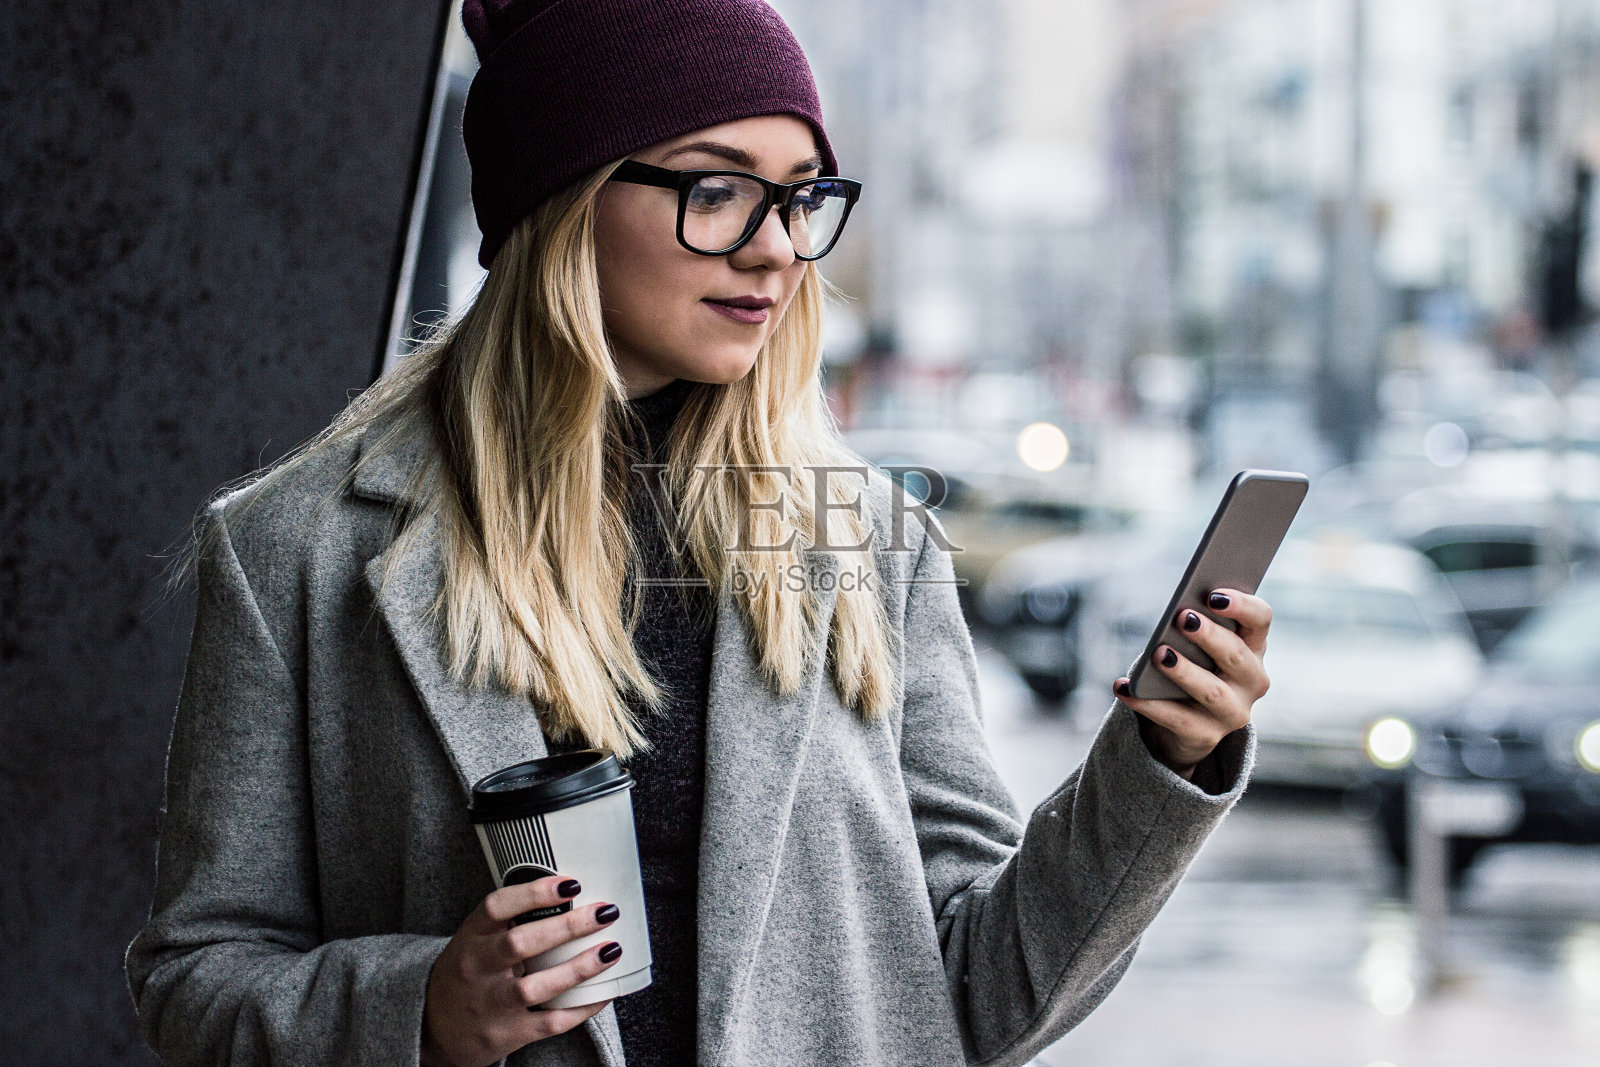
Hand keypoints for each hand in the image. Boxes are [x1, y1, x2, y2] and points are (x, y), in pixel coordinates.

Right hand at [421, 874, 624, 1066]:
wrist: (435, 1029)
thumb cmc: (468, 973)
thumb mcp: (475, 940)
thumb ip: (510, 920)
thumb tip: (570, 895)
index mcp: (471, 937)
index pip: (497, 907)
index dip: (534, 893)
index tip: (570, 883)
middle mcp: (477, 969)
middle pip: (520, 944)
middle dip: (567, 927)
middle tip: (604, 912)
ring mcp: (492, 1004)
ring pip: (536, 987)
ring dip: (578, 968)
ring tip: (610, 950)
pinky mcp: (507, 1034)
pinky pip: (550, 1022)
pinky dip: (582, 1007)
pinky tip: (604, 992)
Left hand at [1112, 588, 1271, 778]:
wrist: (1185, 726)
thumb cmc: (1193, 668)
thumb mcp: (1198, 647)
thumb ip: (1194, 627)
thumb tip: (1178, 613)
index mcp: (1254, 648)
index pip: (1260, 619)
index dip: (1242, 606)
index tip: (1213, 594)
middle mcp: (1253, 681)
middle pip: (1236, 655)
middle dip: (1209, 636)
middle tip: (1183, 618)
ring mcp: (1233, 712)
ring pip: (1211, 691)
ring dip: (1184, 671)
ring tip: (1159, 654)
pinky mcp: (1206, 736)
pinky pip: (1176, 718)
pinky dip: (1147, 703)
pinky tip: (1124, 688)